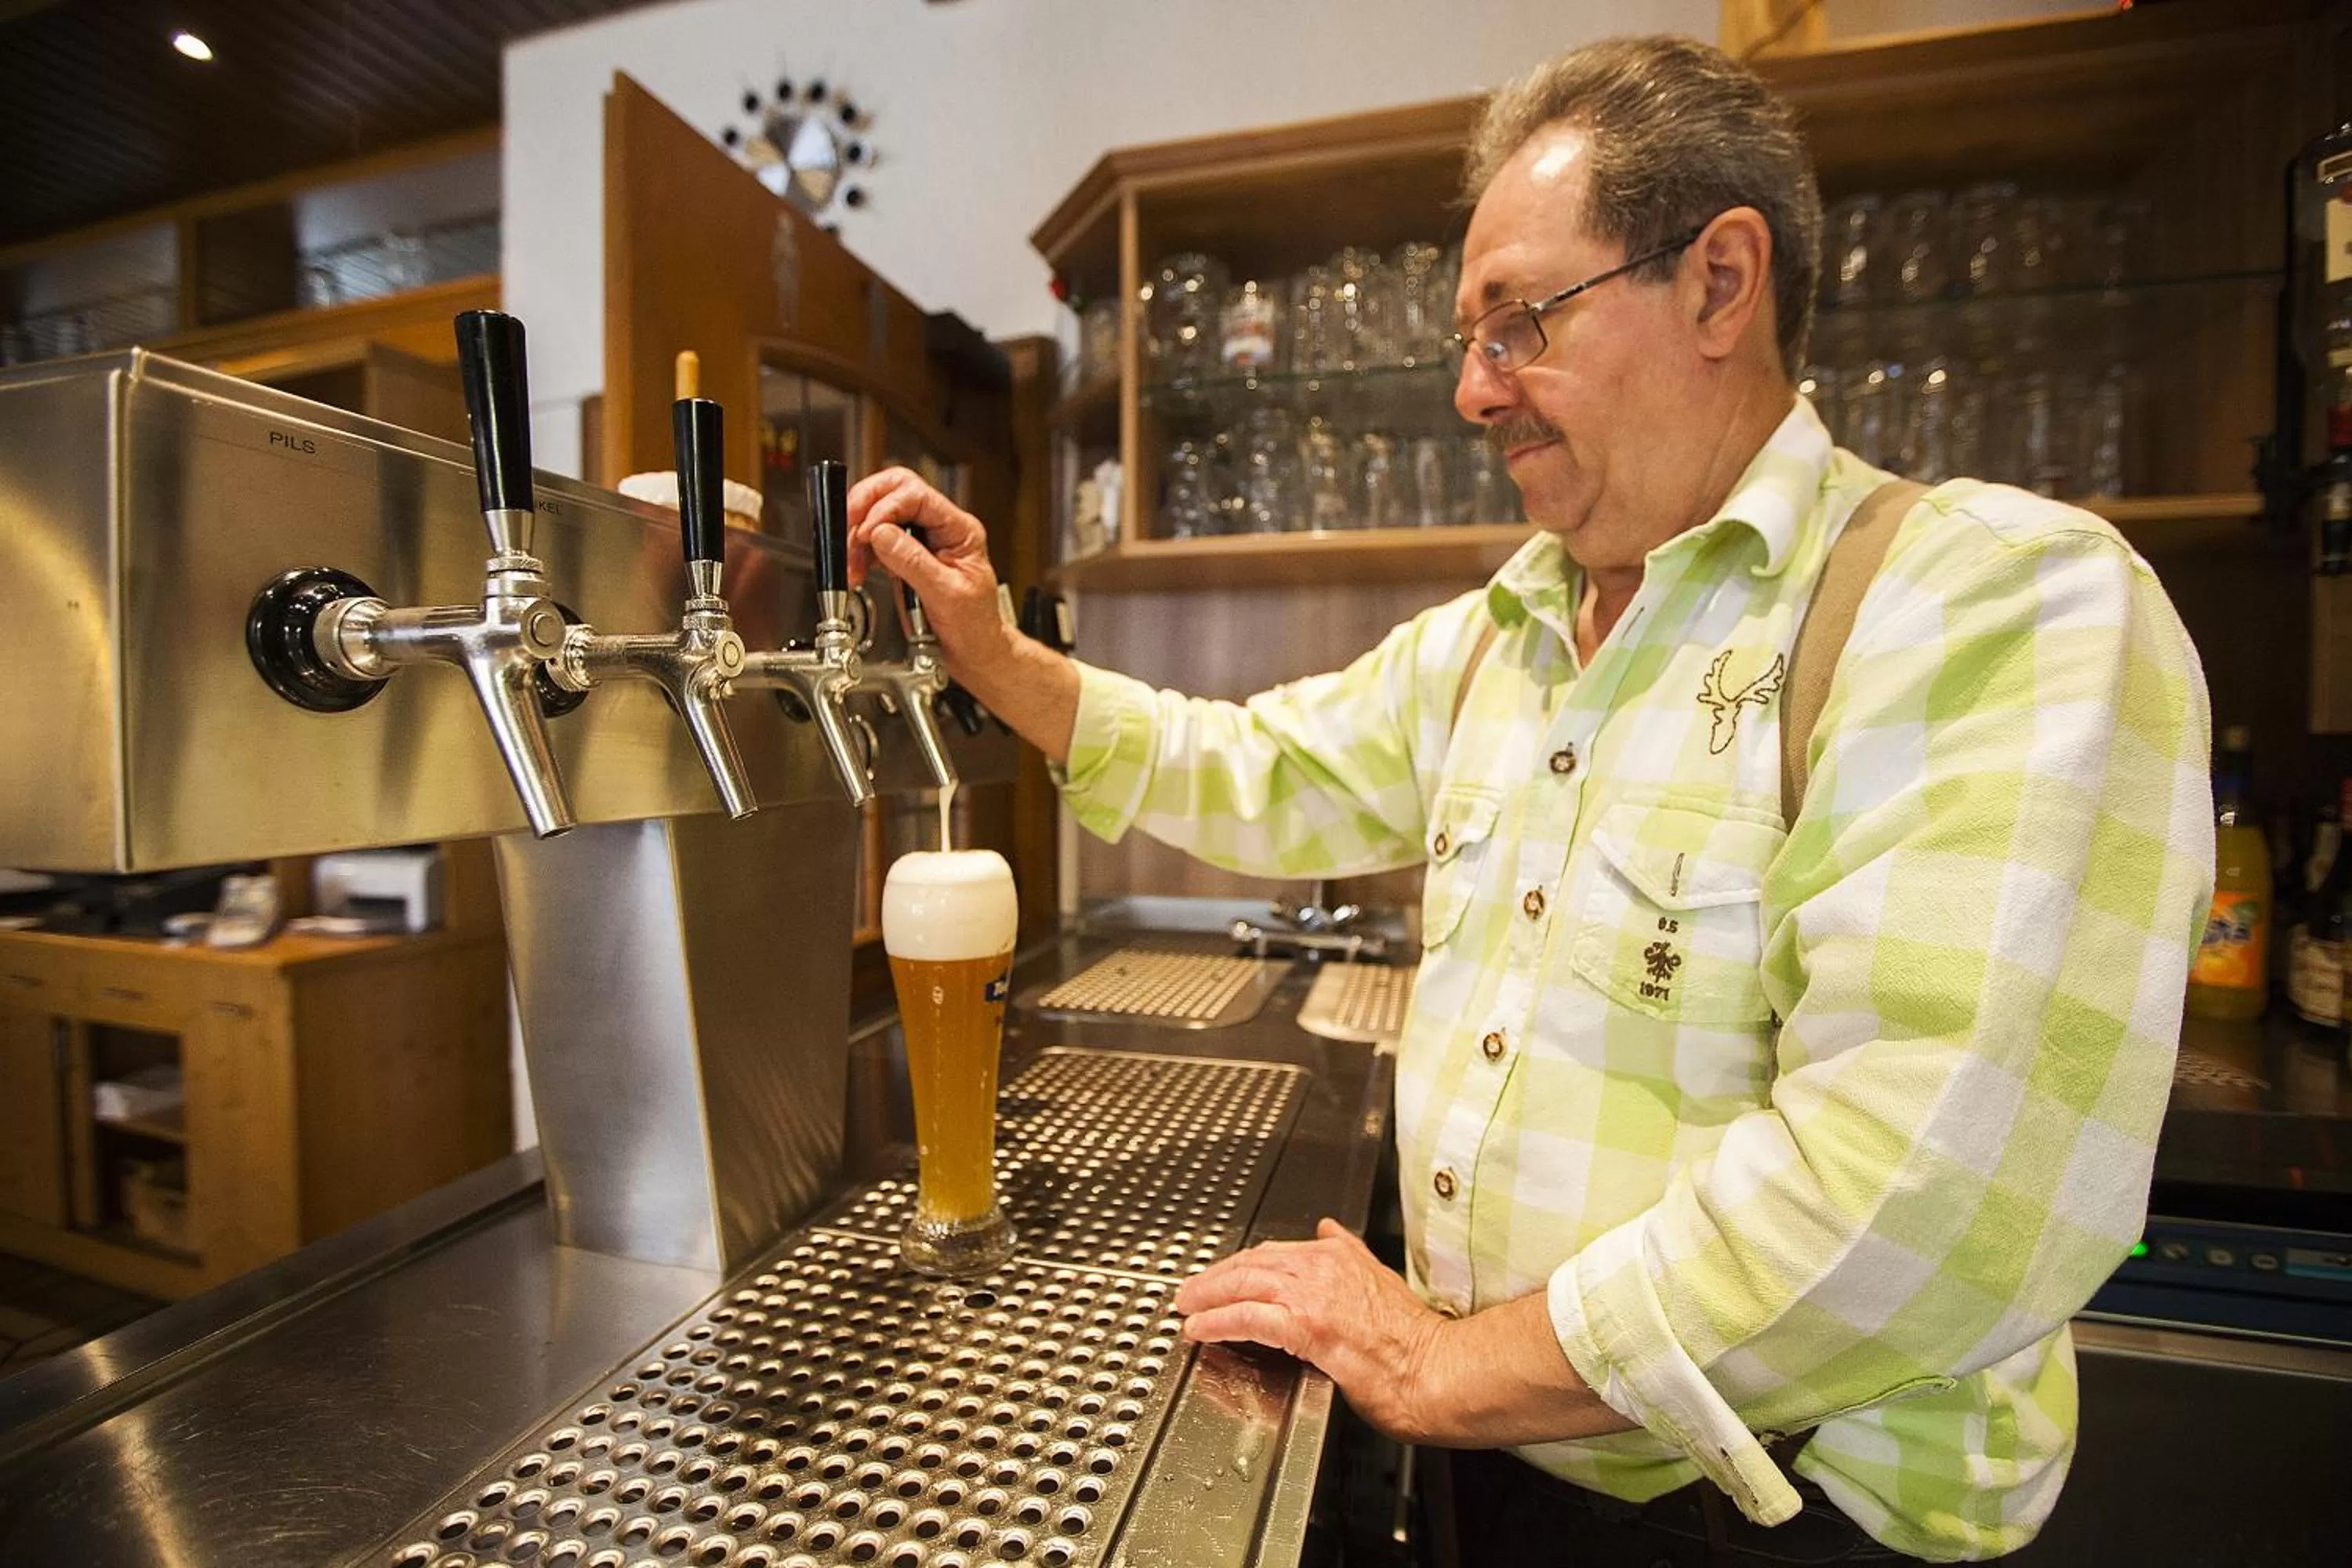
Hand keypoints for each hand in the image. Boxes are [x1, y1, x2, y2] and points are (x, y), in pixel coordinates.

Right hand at [844, 466, 1082, 764]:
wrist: (975, 653)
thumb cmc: (975, 627)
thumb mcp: (947, 595)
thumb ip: (914, 562)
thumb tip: (882, 534)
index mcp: (960, 530)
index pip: (917, 495)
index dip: (886, 508)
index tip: (868, 532)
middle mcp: (941, 528)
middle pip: (896, 491)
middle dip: (866, 506)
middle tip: (849, 529)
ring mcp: (922, 541)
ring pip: (881, 514)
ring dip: (858, 534)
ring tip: (851, 563)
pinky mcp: (906, 557)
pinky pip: (876, 540)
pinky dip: (860, 552)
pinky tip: (856, 570)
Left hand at [1175, 1218, 1447, 1442]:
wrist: (1435, 1368)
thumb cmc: (1413, 1339)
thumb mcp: (1379, 1278)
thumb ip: (1349, 1252)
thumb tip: (1328, 1228)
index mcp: (1337, 1255)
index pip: (1273, 1252)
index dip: (1241, 1266)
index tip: (1221, 1277)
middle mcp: (1322, 1266)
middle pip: (1250, 1263)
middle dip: (1214, 1277)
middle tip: (1189, 1291)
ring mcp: (1313, 1295)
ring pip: (1243, 1284)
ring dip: (1207, 1296)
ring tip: (1186, 1308)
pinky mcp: (1307, 1326)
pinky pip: (1249, 1317)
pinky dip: (1218, 1321)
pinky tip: (1200, 1329)